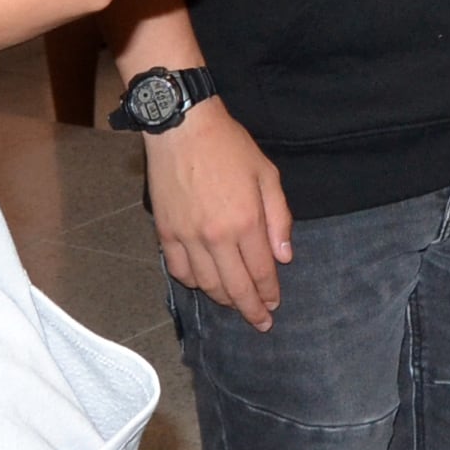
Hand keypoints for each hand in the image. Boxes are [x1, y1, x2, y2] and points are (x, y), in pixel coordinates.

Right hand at [142, 99, 293, 330]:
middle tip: (260, 321)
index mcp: (246, 222)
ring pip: (206, 285)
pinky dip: (193, 282)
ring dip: (223, 299)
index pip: (261, 273)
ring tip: (234, 302)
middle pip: (234, 288)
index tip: (274, 306)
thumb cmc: (229, 147)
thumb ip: (279, 218)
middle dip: (250, 310)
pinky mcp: (165, 233)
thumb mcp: (267, 175)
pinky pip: (179, 271)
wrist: (182, 128)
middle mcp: (216, 237)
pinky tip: (204, 281)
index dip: (269, 294)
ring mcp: (187, 237)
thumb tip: (284, 257)